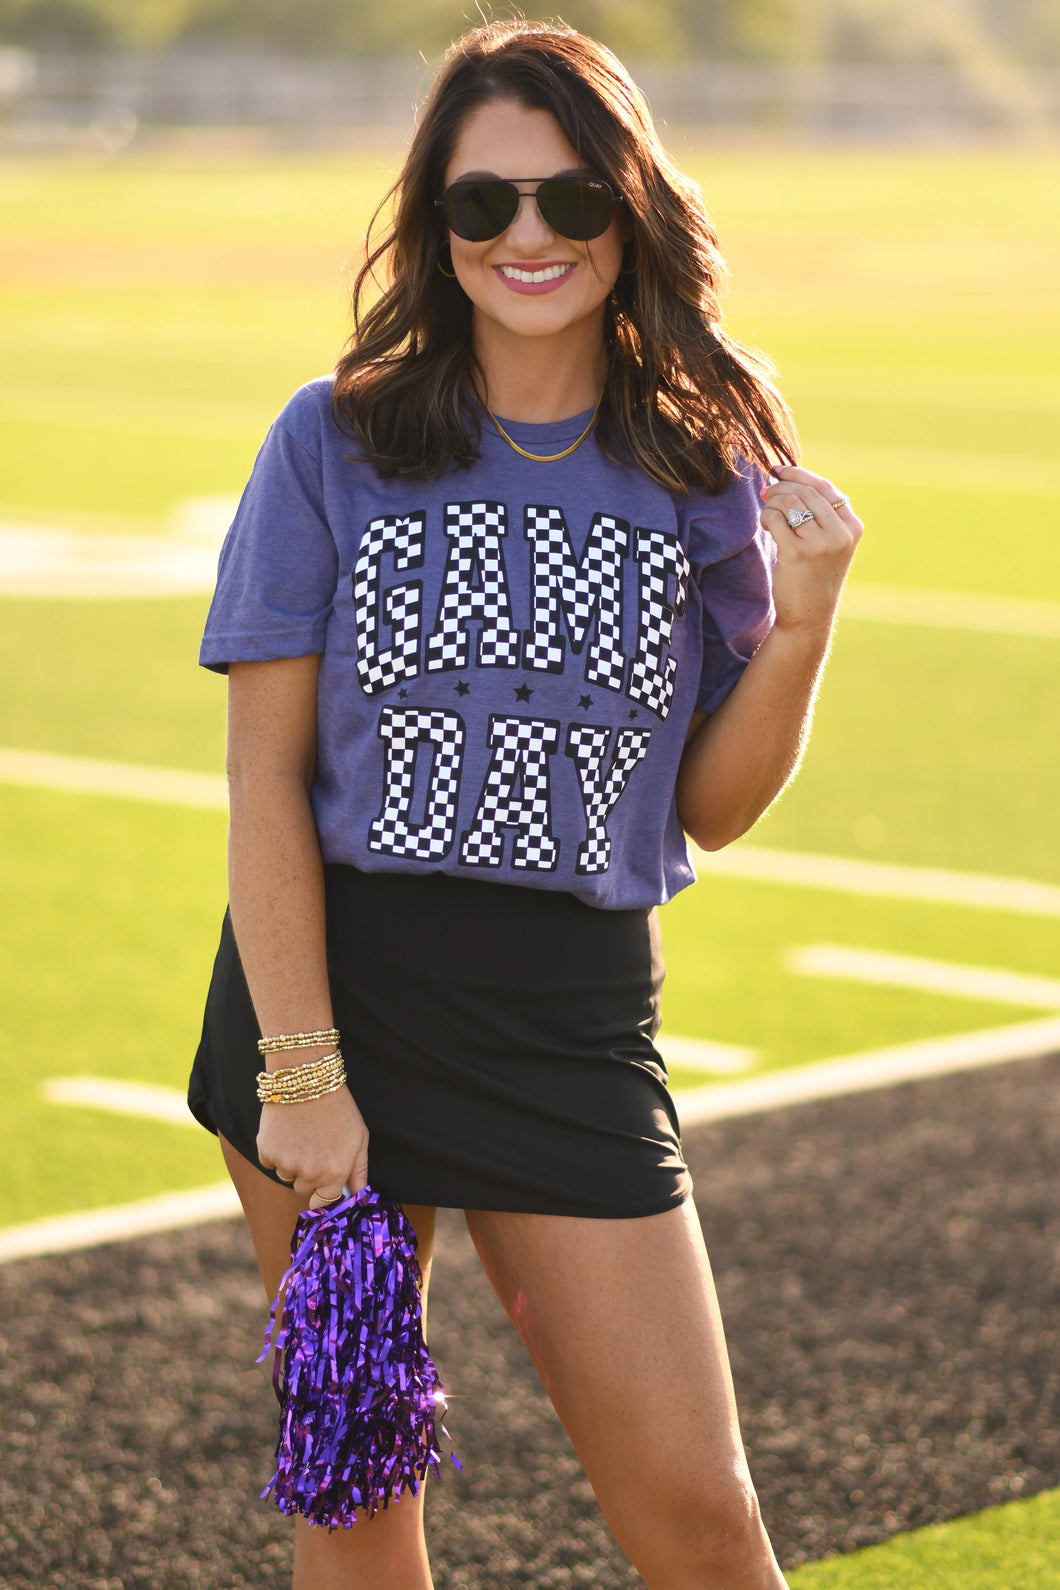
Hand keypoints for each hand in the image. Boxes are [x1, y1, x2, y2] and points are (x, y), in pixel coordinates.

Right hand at [257, 1085, 369, 1206]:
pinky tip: (286, 1131)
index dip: (323, 1195)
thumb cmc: (338, 1107)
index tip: (322, 1187)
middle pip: (304, 1190)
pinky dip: (275, 1151)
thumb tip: (358, 1195)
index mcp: (334, 1173)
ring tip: (301, 1135)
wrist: (308, 1079)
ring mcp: (286, 1164)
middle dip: (309, 1176)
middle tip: (314, 1148)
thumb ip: (359, 1172)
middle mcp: (310, 1174)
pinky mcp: (266, 1152)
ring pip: (286, 1176)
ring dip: (291, 1163)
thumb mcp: (359, 1138)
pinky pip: (269, 1163)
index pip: (324, 1203)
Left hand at [760, 465, 863, 635]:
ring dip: (772, 503)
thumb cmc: (814, 576)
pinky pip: (776, 518)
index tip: (779, 470)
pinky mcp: (797, 553)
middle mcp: (840, 533)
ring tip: (767, 514)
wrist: (809, 616)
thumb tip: (787, 478)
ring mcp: (820, 543)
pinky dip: (766, 517)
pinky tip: (766, 526)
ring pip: (789, 502)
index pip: (824, 487)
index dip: (799, 474)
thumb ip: (820, 514)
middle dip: (780, 487)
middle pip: (805, 492)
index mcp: (852, 527)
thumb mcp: (830, 543)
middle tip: (765, 492)